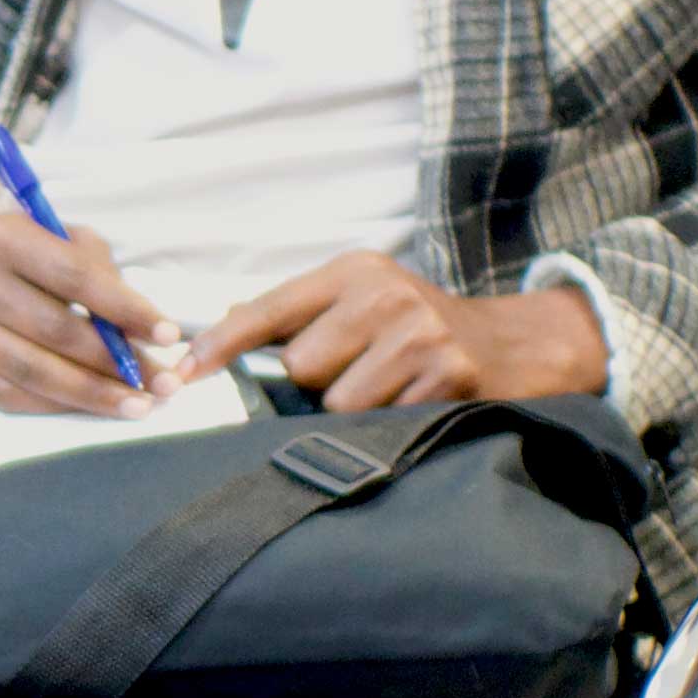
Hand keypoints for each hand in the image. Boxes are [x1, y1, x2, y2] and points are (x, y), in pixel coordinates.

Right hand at [0, 180, 183, 416]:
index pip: (73, 277)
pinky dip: (59, 406)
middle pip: (57, 332)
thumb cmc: (15, 249)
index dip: (125, 309)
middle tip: (165, 383)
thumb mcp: (52, 234)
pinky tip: (93, 408)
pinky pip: (11, 397)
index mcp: (0, 238)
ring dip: (96, 395)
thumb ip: (96, 267)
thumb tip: (138, 330)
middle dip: (119, 363)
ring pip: (36, 372)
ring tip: (140, 406)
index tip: (168, 334)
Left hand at [184, 256, 605, 410]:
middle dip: (314, 388)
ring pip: (338, 402)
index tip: (180, 374)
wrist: (518, 344)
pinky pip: (384, 422)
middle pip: (300, 367)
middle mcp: (384, 293)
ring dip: (353, 413)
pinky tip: (416, 404)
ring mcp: (419, 332)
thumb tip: (213, 338)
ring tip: (388, 393)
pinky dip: (392, 425)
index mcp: (352, 272)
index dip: (219, 345)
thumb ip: (297, 318)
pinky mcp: (449, 374)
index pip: (266, 309)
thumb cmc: (420, 329)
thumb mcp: (363, 302)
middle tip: (354, 378)